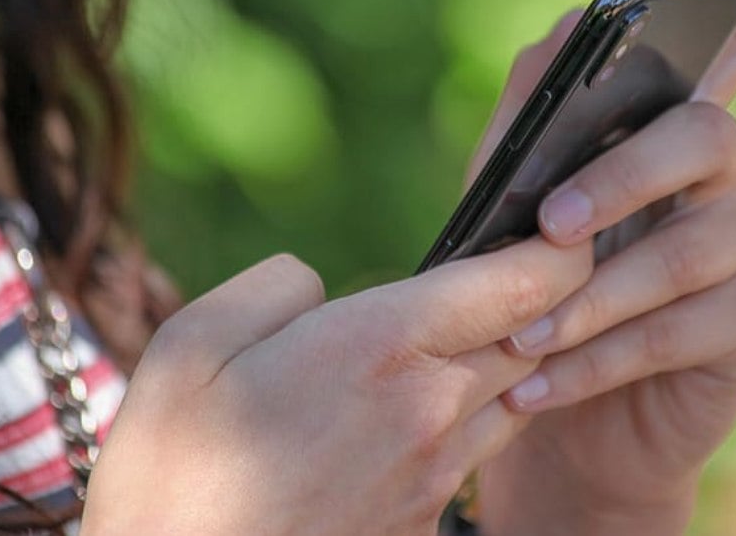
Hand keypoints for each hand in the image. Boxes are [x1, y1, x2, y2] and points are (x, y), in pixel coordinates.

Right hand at [81, 238, 592, 534]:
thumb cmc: (171, 479)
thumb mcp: (190, 348)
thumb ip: (275, 288)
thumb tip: (319, 286)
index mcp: (379, 348)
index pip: (520, 285)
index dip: (562, 250)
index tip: (564, 229)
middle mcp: (428, 412)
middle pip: (532, 339)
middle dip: (537, 303)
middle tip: (509, 273)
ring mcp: (434, 479)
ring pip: (513, 399)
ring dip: (504, 363)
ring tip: (455, 343)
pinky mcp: (425, 526)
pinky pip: (472, 457)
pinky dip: (463, 424)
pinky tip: (406, 419)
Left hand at [469, 0, 735, 534]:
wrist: (561, 415)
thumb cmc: (536, 291)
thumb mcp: (513, 205)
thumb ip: (532, 125)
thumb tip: (557, 38)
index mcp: (673, 130)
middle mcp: (730, 174)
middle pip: (705, 138)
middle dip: (621, 178)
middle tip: (551, 225)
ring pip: (684, 251)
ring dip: (589, 298)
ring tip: (519, 339)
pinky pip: (676, 332)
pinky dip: (595, 361)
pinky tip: (538, 387)